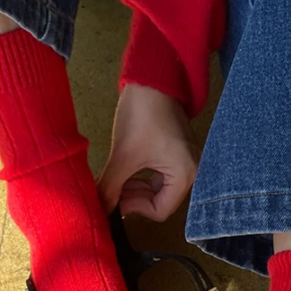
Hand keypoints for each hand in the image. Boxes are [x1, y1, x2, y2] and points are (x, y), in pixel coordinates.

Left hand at [98, 84, 197, 221]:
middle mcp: (192, 171)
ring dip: (135, 187)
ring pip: (157, 190)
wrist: (152, 78)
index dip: (134, 207)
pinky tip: (126, 168)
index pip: (159, 212)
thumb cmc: (142, 114)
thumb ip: (110, 188)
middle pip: (159, 202)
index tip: (115, 194)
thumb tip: (99, 212)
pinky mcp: (177, 153)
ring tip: (117, 176)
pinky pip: (159, 175)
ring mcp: (186, 161)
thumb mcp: (123, 155)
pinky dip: (141, 176)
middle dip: (134, 197)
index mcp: (185, 174)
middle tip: (113, 186)